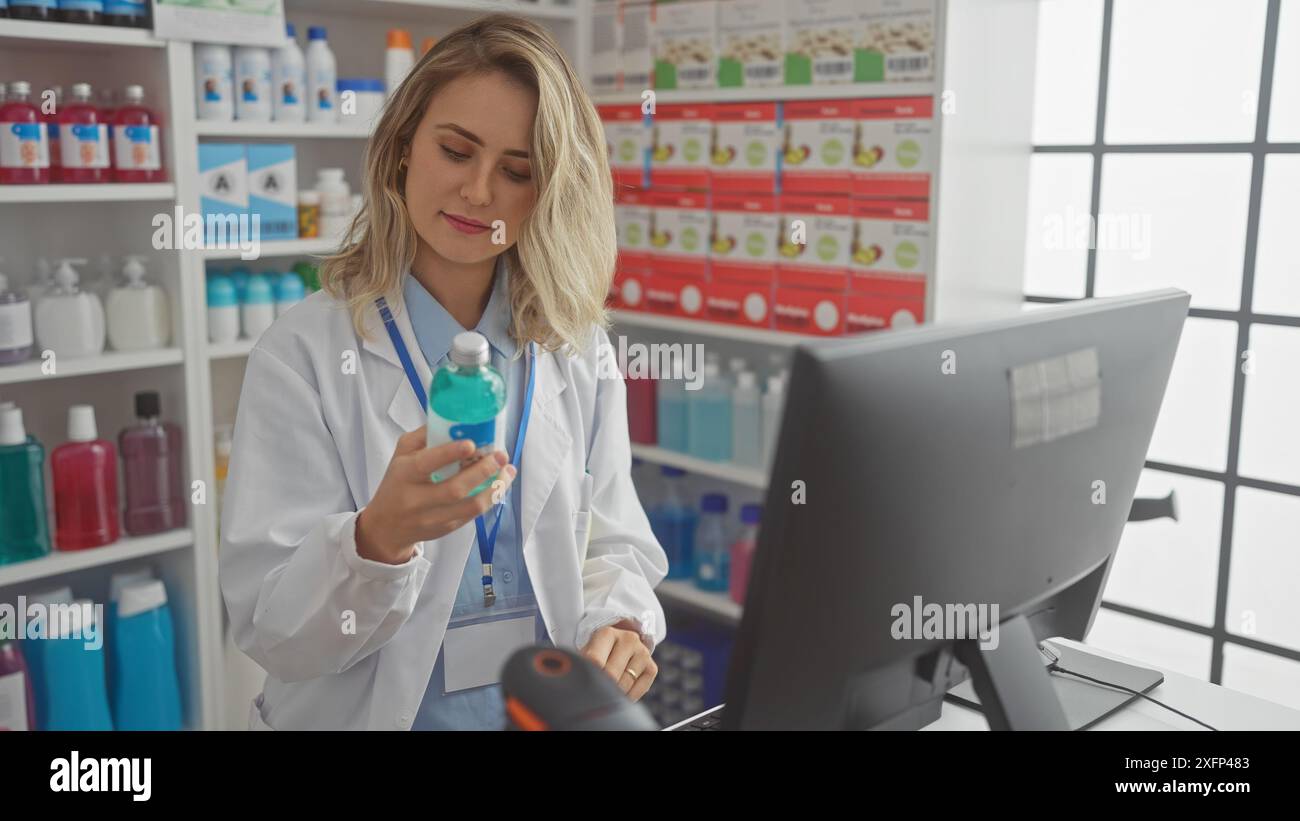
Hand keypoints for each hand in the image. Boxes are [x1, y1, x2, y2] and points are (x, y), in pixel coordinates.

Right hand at [355, 426, 516, 564]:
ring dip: (494, 488)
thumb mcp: (401, 454)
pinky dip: (490, 498)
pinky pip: (473, 515)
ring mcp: (433, 517)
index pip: (426, 464)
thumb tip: (453, 418)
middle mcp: (417, 499)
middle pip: (454, 489)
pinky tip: (499, 484)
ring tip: (507, 471)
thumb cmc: (398, 482)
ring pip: (469, 507)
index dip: (449, 453)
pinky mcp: (447, 529)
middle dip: (482, 471)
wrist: (387, 526)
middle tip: (500, 455)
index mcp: (404, 475)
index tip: (471, 444)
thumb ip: (424, 436)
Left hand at [580, 620, 657, 701]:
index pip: (595, 660)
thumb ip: (582, 665)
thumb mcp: (586, 655)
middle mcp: (628, 639)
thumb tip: (576, 681)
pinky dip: (629, 697)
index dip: (589, 676)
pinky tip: (621, 693)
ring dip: (615, 693)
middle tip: (595, 692)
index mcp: (607, 633)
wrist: (618, 651)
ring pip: (625, 683)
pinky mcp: (652, 667)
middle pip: (611, 674)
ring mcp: (642, 652)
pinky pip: (639, 690)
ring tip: (608, 690)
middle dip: (602, 686)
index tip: (584, 685)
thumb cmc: (597, 656)